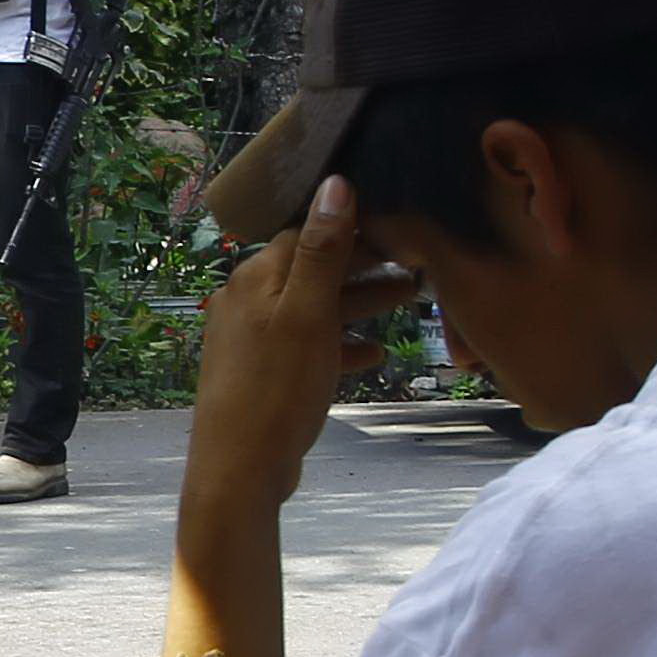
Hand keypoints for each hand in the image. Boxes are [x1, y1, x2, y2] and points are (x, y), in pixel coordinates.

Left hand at [183, 177, 412, 511]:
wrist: (239, 472)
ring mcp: (254, 341)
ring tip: (409, 300)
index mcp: (254, 279)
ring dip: (358, 305)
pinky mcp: (266, 376)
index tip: (398, 228)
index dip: (352, 229)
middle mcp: (247, 302)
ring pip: (315, 310)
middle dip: (363, 267)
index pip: (307, 234)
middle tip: (416, 265)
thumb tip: (335, 183)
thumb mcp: (307, 313)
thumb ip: (322, 250)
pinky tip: (375, 354)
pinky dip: (340, 346)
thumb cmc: (275, 388)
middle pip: (313, 271)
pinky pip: (309, 349)